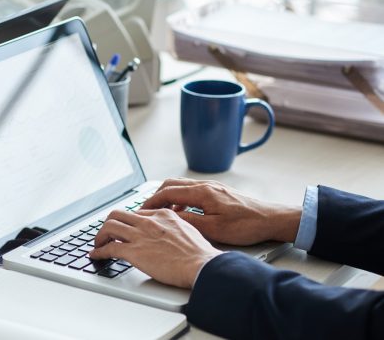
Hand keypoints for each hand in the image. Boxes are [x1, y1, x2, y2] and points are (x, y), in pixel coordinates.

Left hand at [89, 209, 221, 288]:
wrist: (201, 265)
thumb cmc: (198, 254)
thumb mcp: (188, 230)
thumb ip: (174, 228)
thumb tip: (168, 234)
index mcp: (162, 215)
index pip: (136, 213)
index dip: (127, 222)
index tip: (124, 228)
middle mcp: (148, 222)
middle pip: (117, 215)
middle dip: (108, 224)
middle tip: (106, 234)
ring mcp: (140, 236)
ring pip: (109, 227)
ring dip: (100, 236)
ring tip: (98, 244)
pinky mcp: (134, 252)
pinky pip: (109, 248)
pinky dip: (99, 251)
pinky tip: (96, 255)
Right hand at [141, 178, 301, 245]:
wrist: (271, 219)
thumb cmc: (247, 225)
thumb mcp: (214, 228)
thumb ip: (189, 220)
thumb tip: (169, 217)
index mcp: (202, 192)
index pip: (167, 192)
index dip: (151, 201)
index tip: (141, 211)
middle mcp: (206, 185)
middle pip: (171, 184)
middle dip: (156, 196)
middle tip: (146, 210)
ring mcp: (213, 187)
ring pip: (181, 186)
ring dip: (168, 197)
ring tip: (161, 212)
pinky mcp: (218, 192)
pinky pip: (192, 191)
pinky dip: (181, 199)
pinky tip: (183, 212)